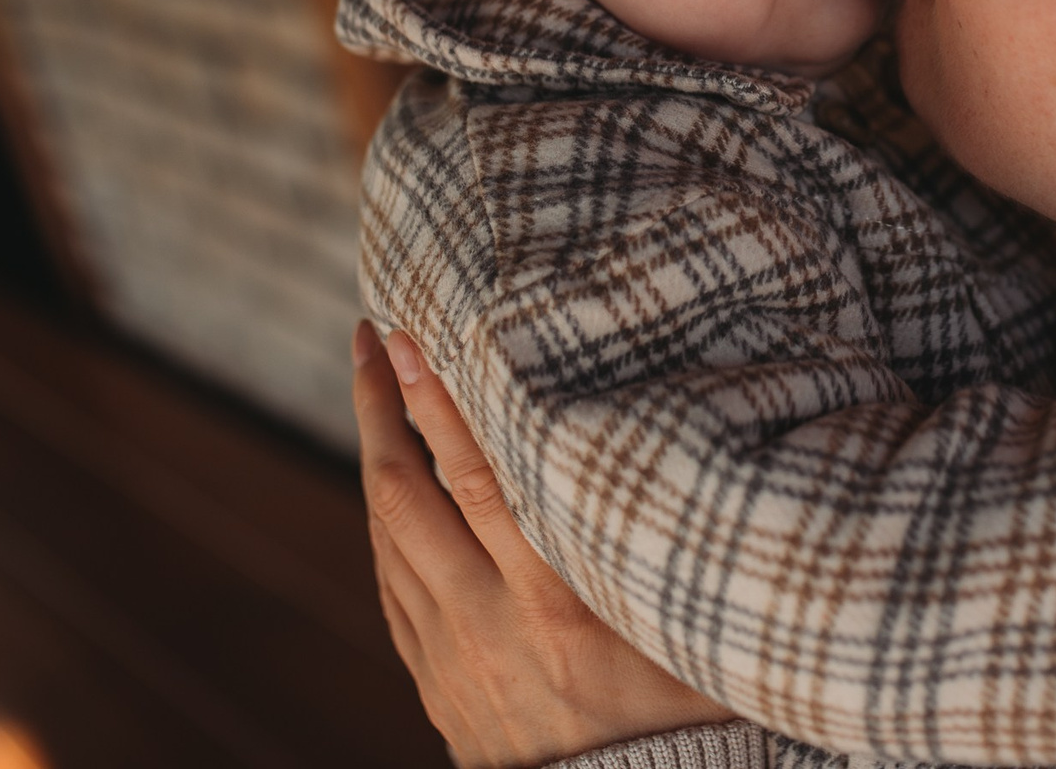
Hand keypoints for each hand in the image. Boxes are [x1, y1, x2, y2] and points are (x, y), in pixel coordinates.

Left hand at [353, 322, 735, 768]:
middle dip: (382, 407)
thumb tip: (672, 446)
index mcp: (558, 606)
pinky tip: (388, 486)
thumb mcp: (684, 623)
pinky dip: (384, 523)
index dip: (439, 402)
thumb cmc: (686, 719)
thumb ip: (657, 543)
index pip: (478, 480)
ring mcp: (451, 657)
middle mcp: (489, 624)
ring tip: (374, 387)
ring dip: (375, 454)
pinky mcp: (436, 684)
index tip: (412, 337)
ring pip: (389, 537)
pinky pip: (392, 586)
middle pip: (408, 495)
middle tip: (370, 337)